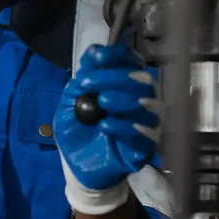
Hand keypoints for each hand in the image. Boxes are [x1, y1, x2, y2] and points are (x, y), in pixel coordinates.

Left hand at [54, 43, 160, 214]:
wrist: (80, 167)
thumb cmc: (78, 130)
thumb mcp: (71, 101)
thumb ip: (83, 77)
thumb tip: (93, 51)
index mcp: (124, 84)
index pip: (131, 61)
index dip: (117, 55)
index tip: (96, 57)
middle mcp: (141, 99)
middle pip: (141, 80)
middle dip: (115, 76)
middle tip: (88, 82)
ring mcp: (147, 122)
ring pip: (148, 104)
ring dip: (123, 99)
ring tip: (101, 101)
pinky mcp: (147, 146)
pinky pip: (145, 133)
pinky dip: (125, 127)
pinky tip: (106, 125)